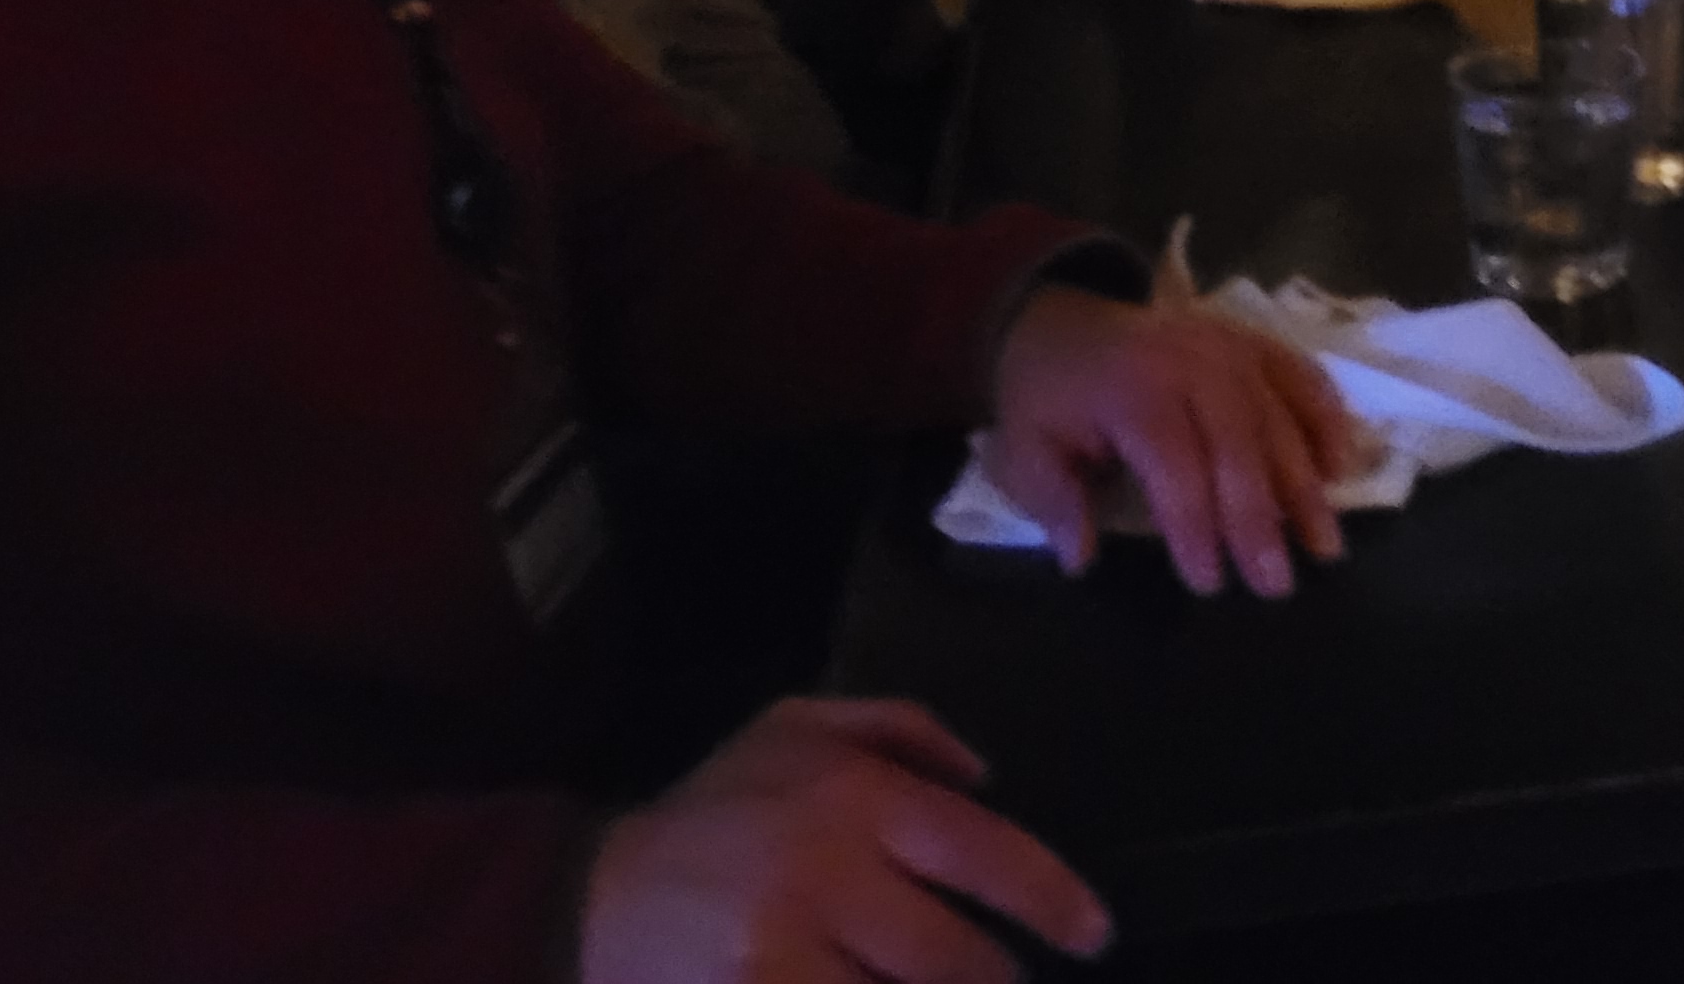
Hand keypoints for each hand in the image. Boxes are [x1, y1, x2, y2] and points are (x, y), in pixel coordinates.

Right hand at [580, 697, 1106, 983]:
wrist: (589, 895)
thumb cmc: (714, 807)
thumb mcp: (796, 726)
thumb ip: (902, 727)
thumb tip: (989, 774)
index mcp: (850, 797)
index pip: (982, 853)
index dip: (1050, 898)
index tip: (1094, 933)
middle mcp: (826, 874)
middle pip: (952, 955)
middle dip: (996, 981)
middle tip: (1015, 983)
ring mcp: (782, 952)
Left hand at [984, 289, 1363, 598]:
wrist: (1062, 319)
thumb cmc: (1048, 398)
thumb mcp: (1023, 449)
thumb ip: (1053, 502)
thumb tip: (1080, 559)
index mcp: (1132, 390)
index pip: (1175, 465)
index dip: (1194, 526)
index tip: (1208, 583)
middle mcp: (1192, 364)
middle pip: (1238, 446)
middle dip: (1259, 521)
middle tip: (1277, 585)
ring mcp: (1231, 347)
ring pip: (1279, 418)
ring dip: (1305, 486)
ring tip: (1324, 546)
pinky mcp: (1254, 343)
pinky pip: (1303, 378)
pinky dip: (1327, 420)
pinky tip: (1341, 471)